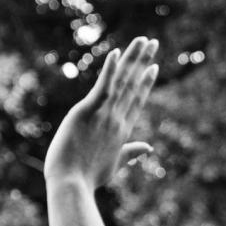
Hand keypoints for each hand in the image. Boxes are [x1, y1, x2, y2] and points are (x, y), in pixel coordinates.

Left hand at [44, 37, 158, 188]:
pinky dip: (110, 70)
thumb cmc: (88, 179)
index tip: (153, 66)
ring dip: (133, 58)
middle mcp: (117, 119)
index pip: (137, 100)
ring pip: (122, 81)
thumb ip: (131, 153)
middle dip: (143, 62)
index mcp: (122, 131)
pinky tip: (116, 53)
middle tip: (153, 42)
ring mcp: (104, 115)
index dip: (146, 82)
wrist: (72, 186)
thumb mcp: (114, 165)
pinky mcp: (87, 111)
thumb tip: (148, 148)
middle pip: (133, 85)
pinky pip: (102, 87)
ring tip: (143, 40)